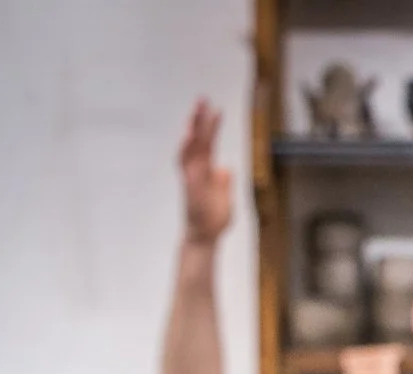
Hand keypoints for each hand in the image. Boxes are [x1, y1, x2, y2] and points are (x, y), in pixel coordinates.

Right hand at [179, 98, 232, 244]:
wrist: (206, 236)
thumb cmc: (214, 219)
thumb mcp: (225, 197)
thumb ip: (224, 182)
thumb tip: (225, 168)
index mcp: (206, 171)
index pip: (208, 143)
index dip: (211, 127)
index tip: (216, 109)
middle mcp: (197, 169)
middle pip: (198, 140)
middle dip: (200, 119)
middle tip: (202, 98)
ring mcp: (192, 176)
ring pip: (191, 148)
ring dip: (193, 129)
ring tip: (196, 111)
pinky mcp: (190, 185)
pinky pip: (187, 164)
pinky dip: (187, 148)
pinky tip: (189, 134)